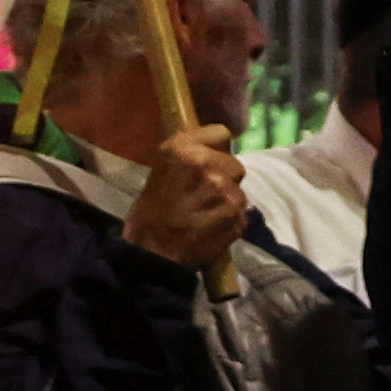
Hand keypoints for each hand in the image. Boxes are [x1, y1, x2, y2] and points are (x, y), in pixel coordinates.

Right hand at [120, 125, 247, 270]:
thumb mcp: (159, 172)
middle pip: (234, 164)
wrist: (154, 256)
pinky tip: (211, 228)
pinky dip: (230, 221)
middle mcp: (209, 165)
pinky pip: (240, 213)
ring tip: (206, 215)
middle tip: (204, 194)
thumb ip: (187, 156)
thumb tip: (211, 147)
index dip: (215, 148)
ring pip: (238, 190)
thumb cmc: (150, 215)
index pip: (220, 133)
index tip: (208, 160)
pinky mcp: (238, 216)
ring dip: (227, 201)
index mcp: (184, 150)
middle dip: (224, 177)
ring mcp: (227, 192)